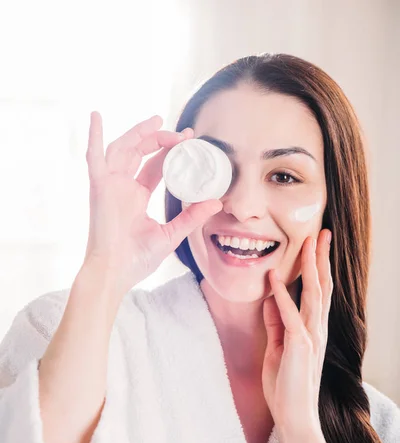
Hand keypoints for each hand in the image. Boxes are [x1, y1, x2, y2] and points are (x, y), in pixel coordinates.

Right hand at [84, 112, 222, 298]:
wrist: (115, 273)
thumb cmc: (137, 259)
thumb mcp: (171, 234)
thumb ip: (192, 217)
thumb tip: (217, 203)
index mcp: (136, 197)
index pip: (154, 167)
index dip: (170, 152)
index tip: (190, 141)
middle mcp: (122, 187)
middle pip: (139, 152)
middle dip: (159, 138)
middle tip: (182, 133)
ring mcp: (109, 186)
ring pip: (122, 148)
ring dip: (139, 133)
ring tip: (158, 121)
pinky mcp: (99, 187)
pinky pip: (93, 157)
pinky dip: (93, 137)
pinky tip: (95, 117)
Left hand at [261, 230, 332, 432]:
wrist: (294, 415)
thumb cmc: (285, 385)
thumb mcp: (276, 348)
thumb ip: (275, 324)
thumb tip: (269, 301)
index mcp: (312, 329)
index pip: (317, 291)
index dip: (317, 267)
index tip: (316, 245)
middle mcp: (316, 329)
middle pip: (321, 286)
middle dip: (321, 258)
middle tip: (322, 233)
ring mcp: (310, 336)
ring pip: (313, 294)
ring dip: (309, 267)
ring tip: (307, 243)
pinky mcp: (299, 346)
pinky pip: (289, 316)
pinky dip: (281, 296)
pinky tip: (275, 278)